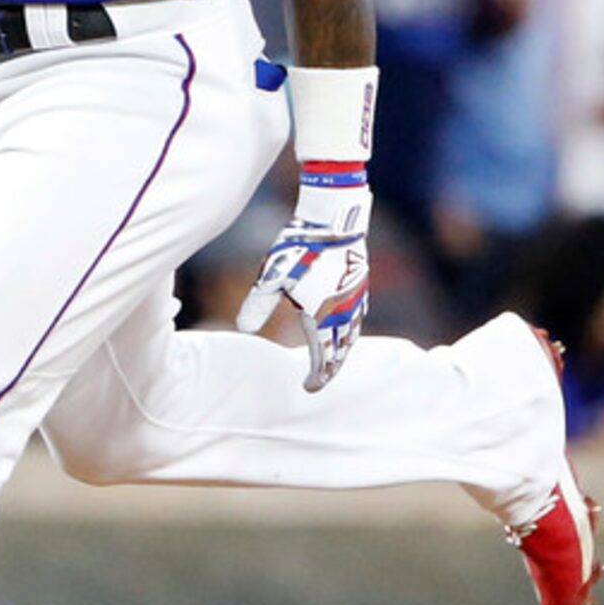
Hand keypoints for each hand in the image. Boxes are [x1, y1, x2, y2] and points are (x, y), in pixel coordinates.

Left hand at [236, 171, 371, 391]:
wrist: (334, 217)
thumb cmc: (300, 246)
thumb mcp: (271, 277)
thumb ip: (257, 305)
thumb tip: (243, 329)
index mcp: (323, 316)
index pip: (323, 357)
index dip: (317, 376)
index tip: (309, 387)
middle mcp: (344, 311)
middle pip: (342, 349)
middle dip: (332, 367)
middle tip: (322, 378)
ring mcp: (356, 296)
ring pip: (353, 332)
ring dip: (344, 349)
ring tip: (336, 357)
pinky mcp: (360, 280)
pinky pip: (359, 314)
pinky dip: (353, 327)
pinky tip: (348, 323)